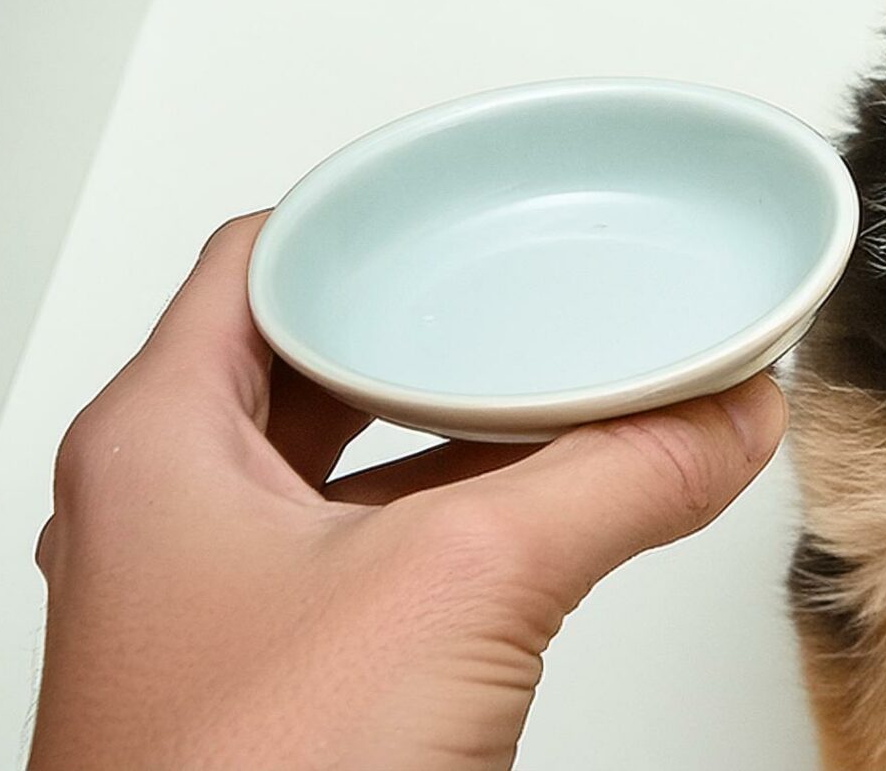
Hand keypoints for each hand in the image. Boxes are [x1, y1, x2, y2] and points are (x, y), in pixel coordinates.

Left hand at [29, 213, 786, 769]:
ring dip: (454, 430)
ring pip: (348, 466)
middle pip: (314, 361)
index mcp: (155, 445)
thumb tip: (730, 418)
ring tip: (564, 393)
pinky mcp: (272, 686)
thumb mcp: (467, 583)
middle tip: (538, 290)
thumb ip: (616, 478)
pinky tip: (541, 525)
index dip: (373, 216)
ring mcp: (213, 608)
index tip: (472, 198)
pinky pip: (373, 560)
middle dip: (439, 327)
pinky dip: (458, 525)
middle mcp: (165, 517)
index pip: (264, 260)